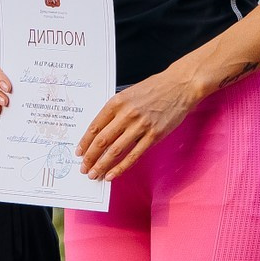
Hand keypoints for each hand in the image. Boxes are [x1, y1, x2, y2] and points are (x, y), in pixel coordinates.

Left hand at [77, 70, 200, 182]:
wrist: (180, 86)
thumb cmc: (155, 88)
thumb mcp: (128, 93)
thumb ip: (115, 111)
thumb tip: (101, 132)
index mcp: (117, 102)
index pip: (95, 126)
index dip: (85, 142)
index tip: (79, 152)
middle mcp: (126, 114)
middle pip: (102, 141)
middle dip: (90, 158)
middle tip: (83, 168)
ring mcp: (141, 126)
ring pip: (115, 150)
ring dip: (102, 165)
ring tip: (94, 174)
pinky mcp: (154, 135)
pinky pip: (134, 155)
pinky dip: (121, 167)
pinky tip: (112, 174)